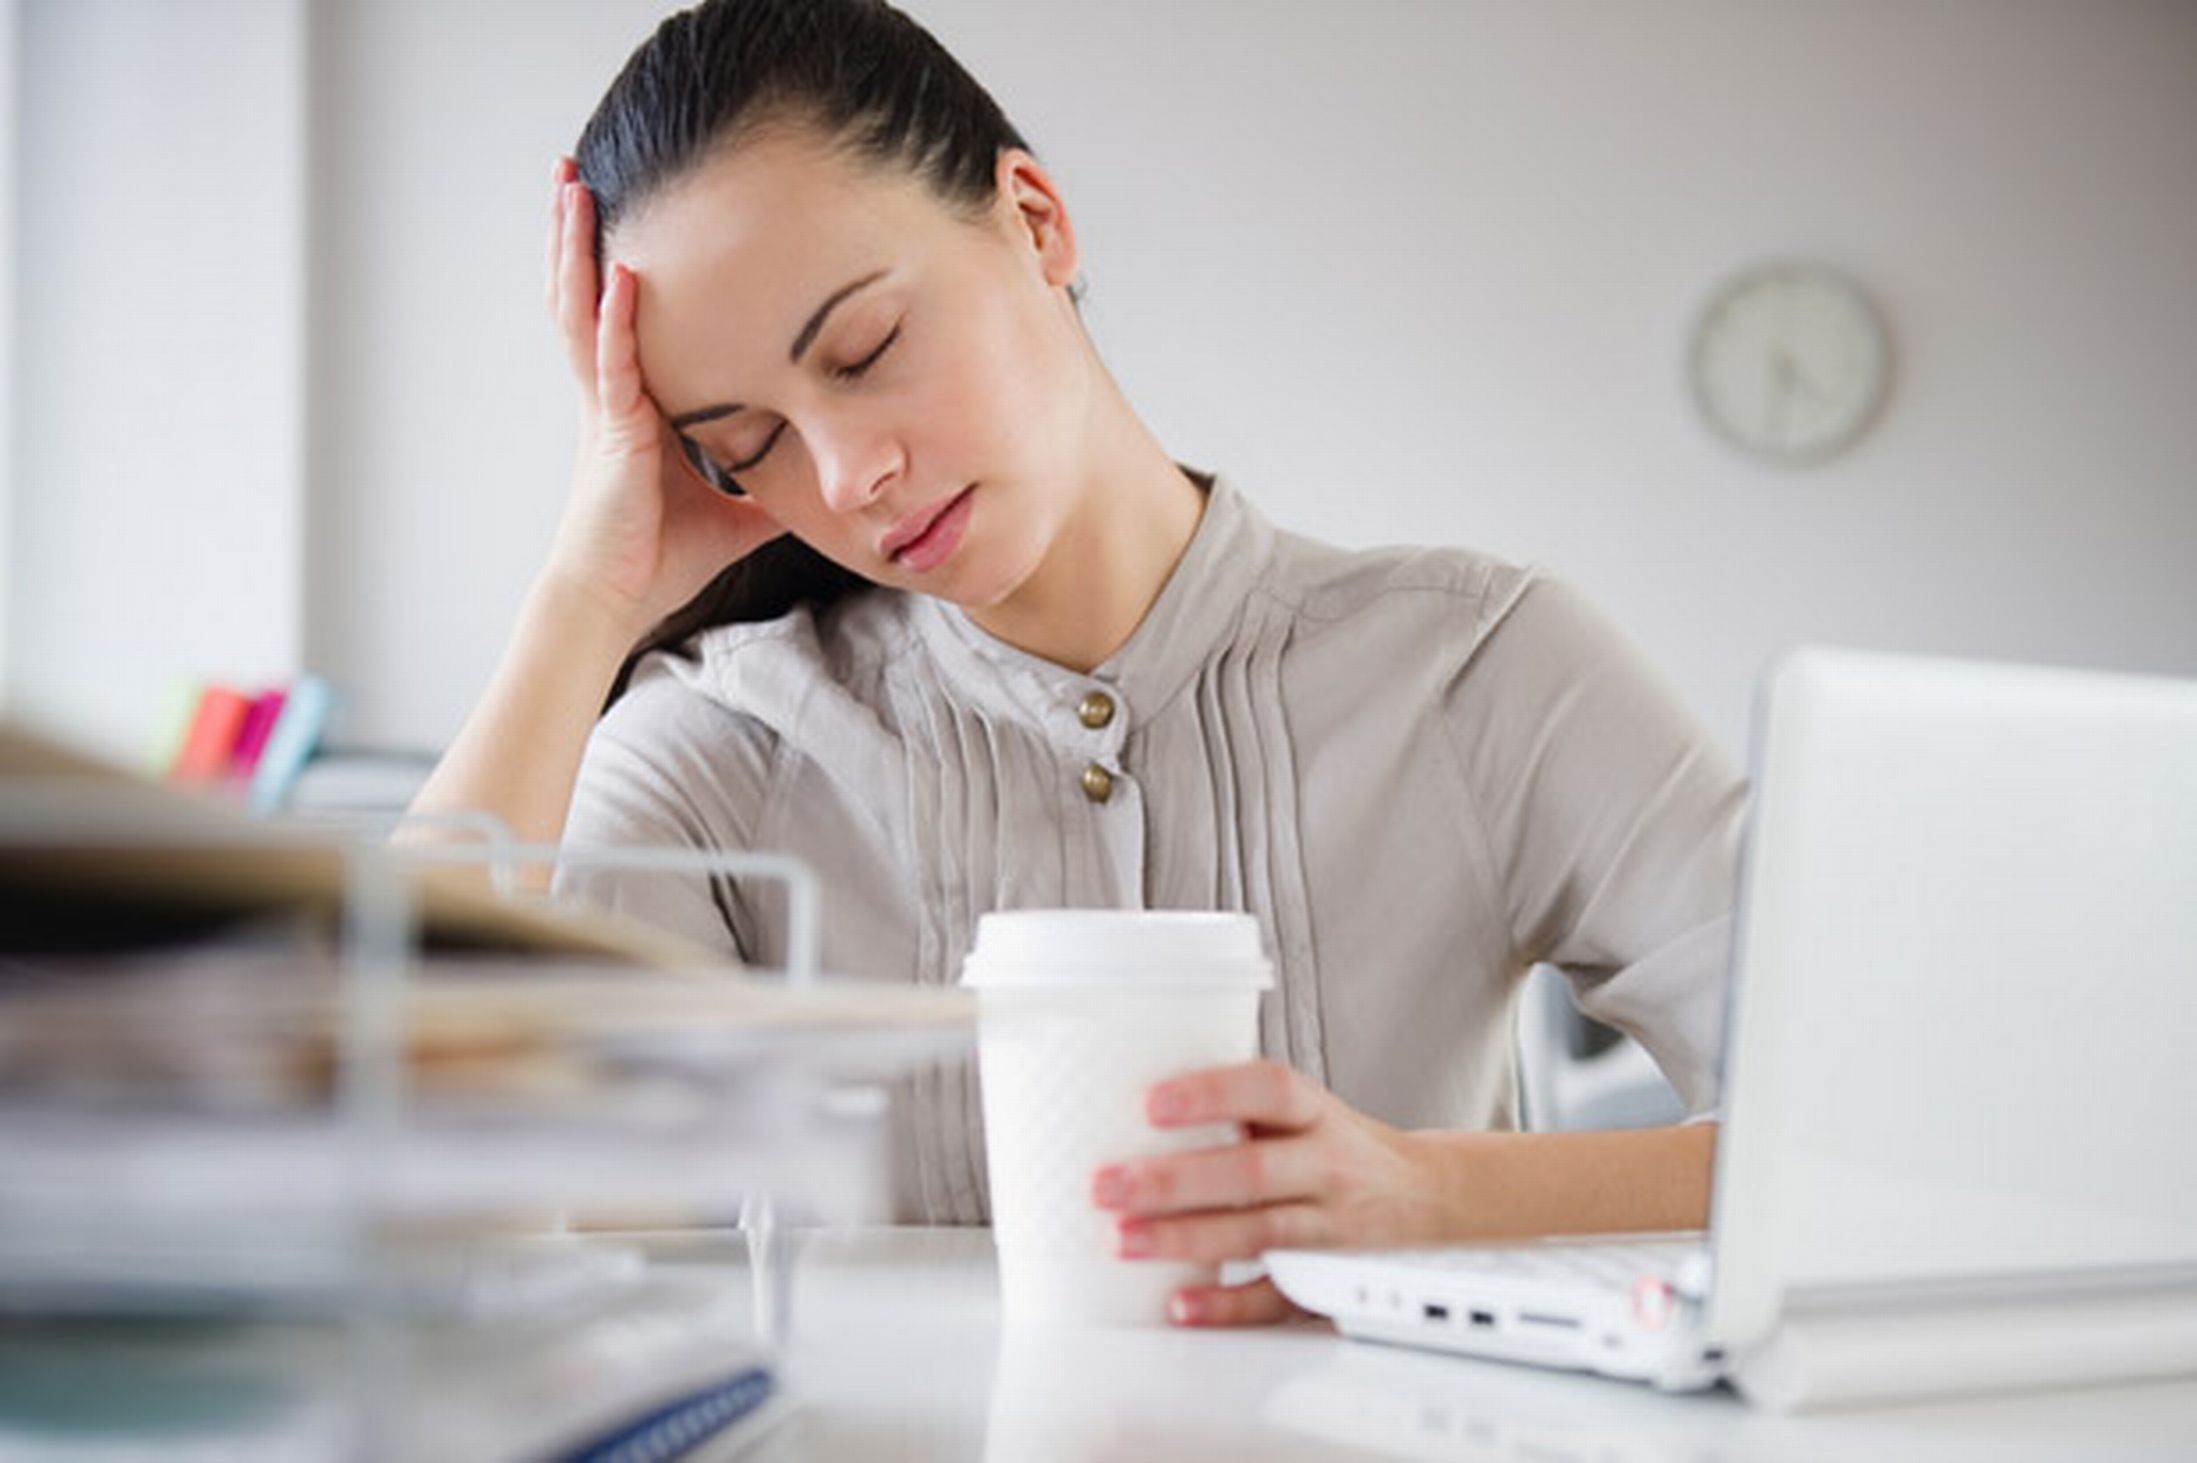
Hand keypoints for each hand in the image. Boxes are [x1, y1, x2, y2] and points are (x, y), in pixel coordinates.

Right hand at [540, 156, 784, 635]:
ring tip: (572, 188)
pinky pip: (612, 364)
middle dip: (580, 233)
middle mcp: (613, 395)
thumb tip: (823, 478)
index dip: (613, 262)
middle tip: (573, 170)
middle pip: (588, 294)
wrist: (618, 600)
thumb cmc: (662, 557)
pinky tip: (625, 275)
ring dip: (579, 249)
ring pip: (582, 311)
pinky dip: (618, 319)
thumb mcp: (738, 511)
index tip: (620, 210)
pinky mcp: (612, 434)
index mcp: (636, 404)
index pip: (622, 316)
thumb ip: (771, 483)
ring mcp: (606, 410)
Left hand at [1090, 1059, 1458, 1327]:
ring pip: (1258, 1233)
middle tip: (1107, 1184)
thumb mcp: (1304, 1109)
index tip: (1150, 1102)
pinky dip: (1228, 1305)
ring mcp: (1327, 1226)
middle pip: (1253, 1171)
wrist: (1427, 1194)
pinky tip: (1182, 1302)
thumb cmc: (1340, 1146)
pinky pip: (1277, 1296)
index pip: (1270, 1091)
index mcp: (1316, 1113)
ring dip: (1185, 1238)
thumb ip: (1237, 1104)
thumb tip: (1130, 1091)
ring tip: (1123, 1238)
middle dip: (1174, 1180)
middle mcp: (1326, 1166)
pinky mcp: (1325, 1278)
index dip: (1211, 1095)